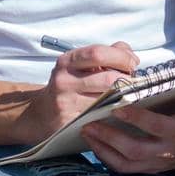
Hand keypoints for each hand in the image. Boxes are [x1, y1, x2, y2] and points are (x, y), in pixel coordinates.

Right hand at [23, 42, 140, 140]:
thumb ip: (107, 54)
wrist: (41, 113)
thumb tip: (130, 55)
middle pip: (108, 78)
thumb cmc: (69, 85)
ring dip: (123, 97)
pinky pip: (101, 116)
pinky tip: (116, 109)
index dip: (121, 57)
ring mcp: (66, 102)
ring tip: (126, 94)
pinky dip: (113, 111)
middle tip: (133, 82)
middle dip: (127, 80)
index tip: (132, 63)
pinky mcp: (70, 122)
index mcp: (68, 61)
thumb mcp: (80, 65)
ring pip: (107, 99)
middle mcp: (64, 80)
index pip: (98, 53)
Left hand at [84, 74, 174, 173]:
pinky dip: (107, 158)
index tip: (117, 106)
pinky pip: (124, 167)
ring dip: (103, 149)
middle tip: (90, 123)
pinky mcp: (149, 167)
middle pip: (134, 150)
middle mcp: (168, 152)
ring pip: (126, 163)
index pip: (156, 127)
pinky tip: (94, 144)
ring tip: (86, 132)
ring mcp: (157, 163)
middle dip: (111, 137)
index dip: (137, 118)